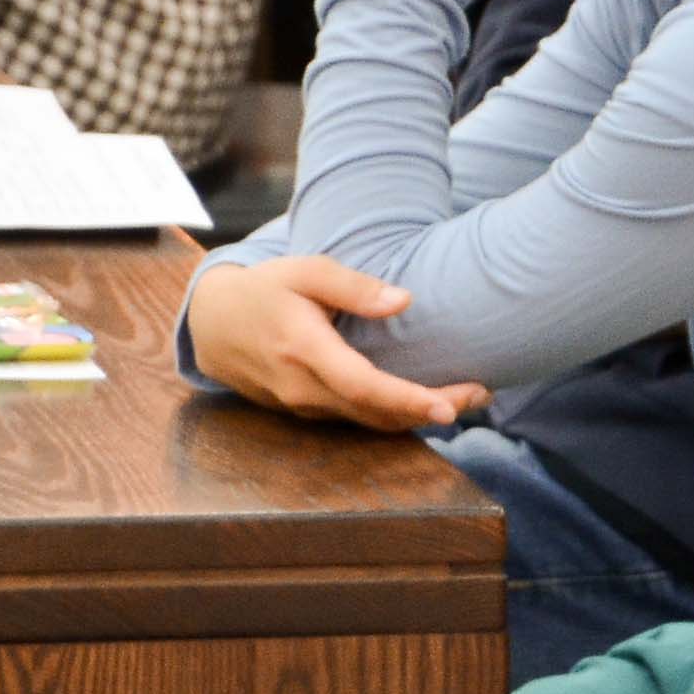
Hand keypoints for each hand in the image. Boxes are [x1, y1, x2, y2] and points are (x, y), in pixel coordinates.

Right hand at [185, 257, 486, 430]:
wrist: (212, 325)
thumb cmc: (265, 290)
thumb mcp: (304, 271)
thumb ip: (353, 287)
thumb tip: (404, 301)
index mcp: (303, 349)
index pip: (362, 386)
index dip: (406, 400)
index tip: (447, 407)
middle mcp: (303, 388)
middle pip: (375, 412)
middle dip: (431, 409)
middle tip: (481, 394)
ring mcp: (303, 407)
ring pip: (368, 422)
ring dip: (417, 415)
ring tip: (466, 398)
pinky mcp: (306, 414)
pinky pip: (356, 420)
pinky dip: (393, 415)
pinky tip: (424, 401)